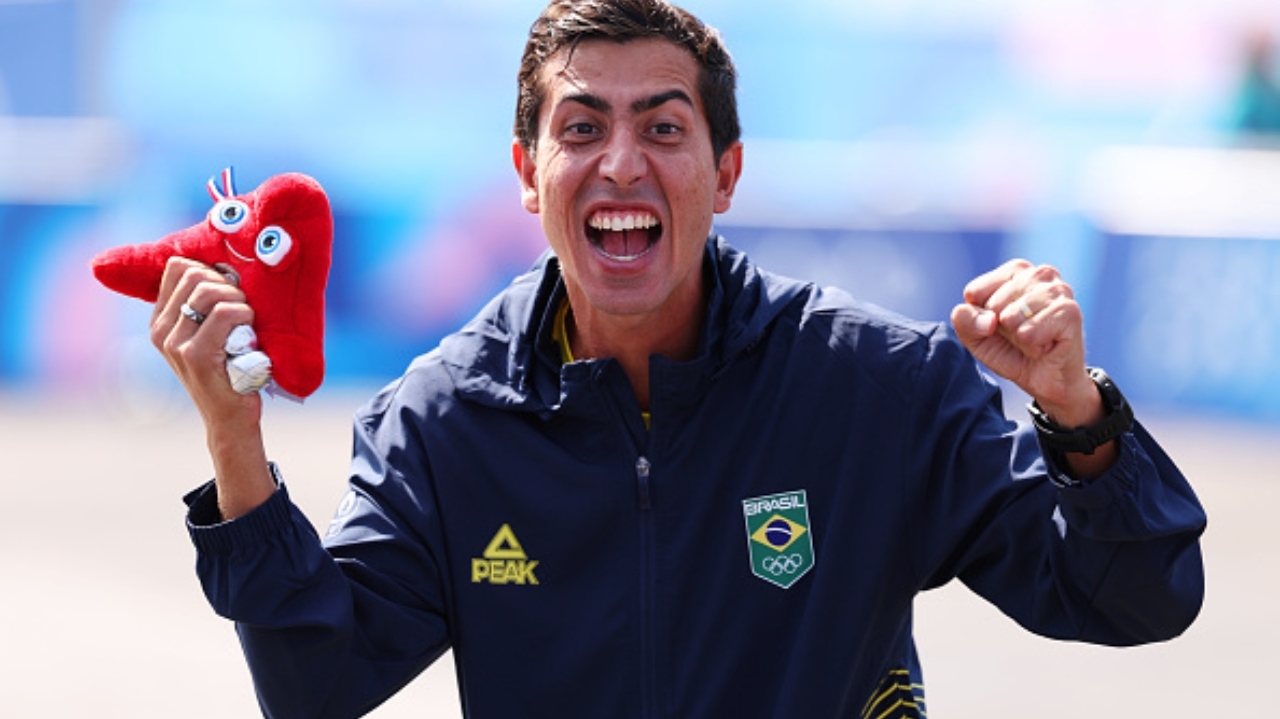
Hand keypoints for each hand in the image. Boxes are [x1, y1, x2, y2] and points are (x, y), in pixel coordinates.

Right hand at [150, 256, 272, 518]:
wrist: (230, 418)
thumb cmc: (229, 370)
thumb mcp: (210, 333)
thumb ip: (205, 303)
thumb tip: (223, 265)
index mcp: (160, 320)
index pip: (179, 266)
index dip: (211, 269)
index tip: (229, 290)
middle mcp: (160, 330)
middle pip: (195, 273)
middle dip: (228, 283)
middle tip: (243, 308)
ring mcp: (175, 343)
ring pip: (211, 291)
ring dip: (240, 300)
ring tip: (247, 322)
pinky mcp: (195, 356)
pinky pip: (227, 313)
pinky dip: (246, 316)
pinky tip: (249, 334)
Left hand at [950, 260, 1101, 428]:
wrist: (1047, 380)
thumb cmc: (1013, 351)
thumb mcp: (977, 338)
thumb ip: (965, 322)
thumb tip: (987, 320)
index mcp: (1015, 271)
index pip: (974, 292)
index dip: (981, 318)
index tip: (999, 325)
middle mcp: (1039, 273)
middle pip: (992, 305)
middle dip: (1002, 329)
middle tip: (1022, 334)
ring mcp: (1058, 290)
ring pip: (1011, 318)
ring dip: (1018, 338)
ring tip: (1035, 339)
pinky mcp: (1070, 312)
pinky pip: (1029, 334)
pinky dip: (1032, 347)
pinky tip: (1047, 345)